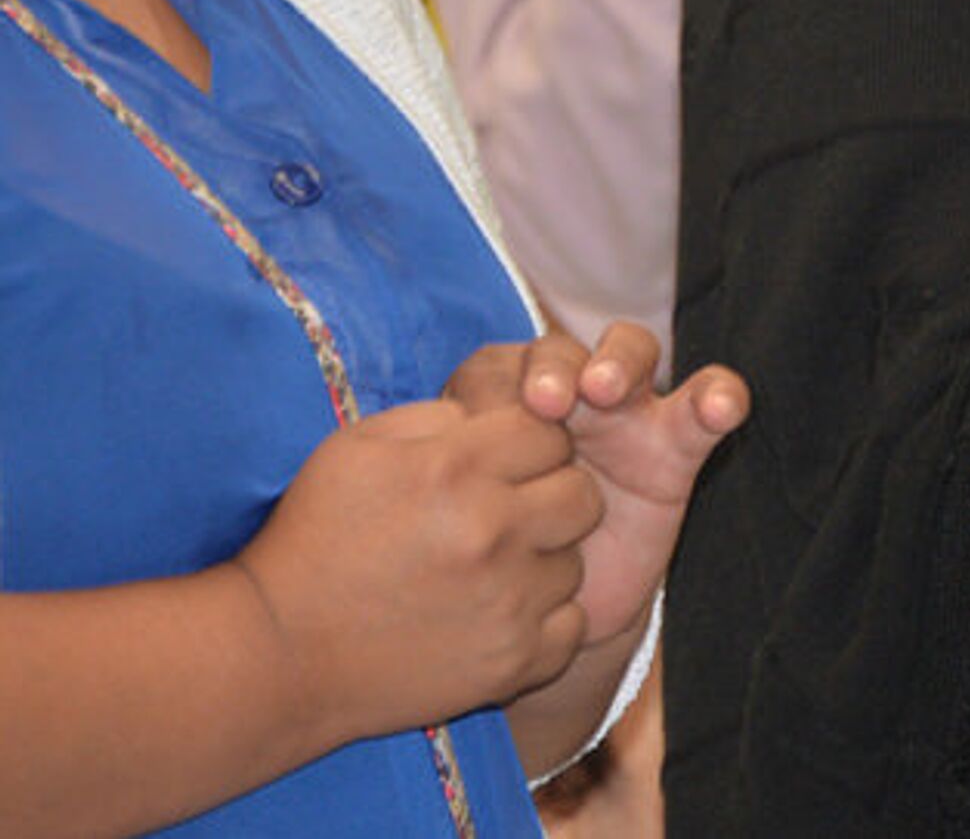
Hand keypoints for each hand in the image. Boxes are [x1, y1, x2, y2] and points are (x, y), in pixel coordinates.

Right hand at [235, 396, 600, 747]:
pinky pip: (573, 626)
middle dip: (552, 495)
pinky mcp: (509, 663)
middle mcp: (492, 531)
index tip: (500, 464)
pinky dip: (545, 621)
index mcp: (457, 467)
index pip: (551, 432)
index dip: (529, 444)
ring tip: (492, 568)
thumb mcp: (360, 445)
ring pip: (576, 561)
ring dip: (544, 561)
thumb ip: (439, 414)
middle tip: (510, 513)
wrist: (278, 655)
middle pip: (583, 493)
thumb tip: (495, 414)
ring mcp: (506, 601)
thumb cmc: (315, 537)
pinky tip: (501, 612)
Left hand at [450, 327, 747, 645]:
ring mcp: (623, 415)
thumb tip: (410, 471)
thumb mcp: (460, 525)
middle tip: (548, 401)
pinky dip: (717, 396)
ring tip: (607, 389)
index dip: (496, 386)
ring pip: (630, 353)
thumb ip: (445, 491)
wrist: (555, 615)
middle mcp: (564, 399)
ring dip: (619, 360)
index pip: (499, 369)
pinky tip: (722, 404)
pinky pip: (701, 408)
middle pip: (564, 351)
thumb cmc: (489, 561)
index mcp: (500, 408)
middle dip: (557, 366)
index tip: (489, 418)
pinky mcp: (674, 444)